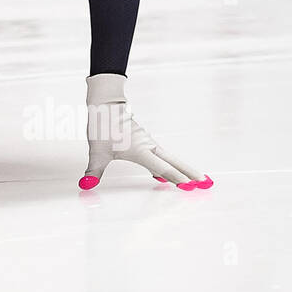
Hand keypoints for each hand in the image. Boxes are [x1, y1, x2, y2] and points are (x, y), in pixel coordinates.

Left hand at [79, 73, 212, 190]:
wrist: (105, 104)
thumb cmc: (102, 126)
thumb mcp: (96, 151)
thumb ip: (94, 171)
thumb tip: (85, 185)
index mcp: (140, 150)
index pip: (162, 168)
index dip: (177, 178)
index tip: (191, 187)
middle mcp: (148, 147)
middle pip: (174, 162)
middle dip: (190, 173)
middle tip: (207, 184)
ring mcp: (148, 143)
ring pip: (169, 158)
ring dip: (182, 169)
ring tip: (196, 179)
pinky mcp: (144, 141)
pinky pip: (160, 156)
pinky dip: (168, 164)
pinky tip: (162, 175)